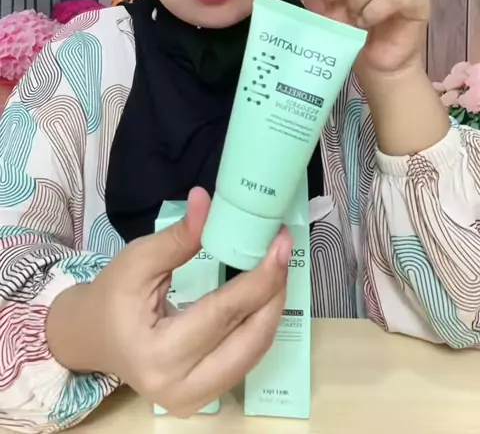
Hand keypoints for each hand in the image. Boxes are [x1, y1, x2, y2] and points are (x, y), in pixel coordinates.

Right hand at [47, 188, 290, 416]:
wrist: (93, 336)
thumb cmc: (112, 296)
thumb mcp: (138, 260)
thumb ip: (178, 236)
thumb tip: (207, 201)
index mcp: (158, 354)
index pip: (223, 314)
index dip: (258, 279)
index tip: (280, 244)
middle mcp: (179, 388)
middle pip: (248, 340)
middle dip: (274, 293)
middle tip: (283, 250)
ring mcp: (194, 400)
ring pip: (253, 354)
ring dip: (272, 308)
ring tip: (277, 267)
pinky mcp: (204, 398)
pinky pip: (244, 360)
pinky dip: (259, 325)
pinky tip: (264, 293)